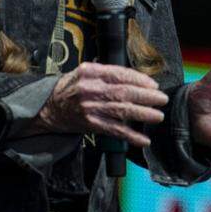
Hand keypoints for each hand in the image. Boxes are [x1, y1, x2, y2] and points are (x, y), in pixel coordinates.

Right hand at [34, 62, 168, 147]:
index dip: (140, 79)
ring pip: (122, 111)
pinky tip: (143, 139)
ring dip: (143, 114)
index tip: (153, 84)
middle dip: (147, 96)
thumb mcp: (85, 72)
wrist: (49, 107)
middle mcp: (91, 89)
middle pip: (124, 92)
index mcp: (91, 73)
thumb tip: (135, 77)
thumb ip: (107, 72)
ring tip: (158, 116)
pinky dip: (131, 136)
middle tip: (162, 99)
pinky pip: (115, 131)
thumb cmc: (71, 88)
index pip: (120, 74)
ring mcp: (91, 108)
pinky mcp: (92, 125)